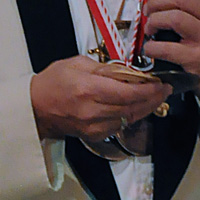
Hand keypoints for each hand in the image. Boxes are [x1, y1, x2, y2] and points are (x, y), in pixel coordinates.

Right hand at [30, 55, 169, 141]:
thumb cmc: (53, 83)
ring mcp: (94, 126)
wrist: (35, 108)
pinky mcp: (94, 135)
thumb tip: (129, 72)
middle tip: (164, 90)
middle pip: (133, 107)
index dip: (150, 90)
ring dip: (145, 108)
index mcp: (89, 89)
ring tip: (155, 98)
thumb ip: (105, 68)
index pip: (129, 92)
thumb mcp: (77, 64)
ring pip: (130, 118)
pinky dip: (131, 116)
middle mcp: (93, 110)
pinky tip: (136, 107)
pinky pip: (120, 126)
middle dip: (153, 99)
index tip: (161, 84)